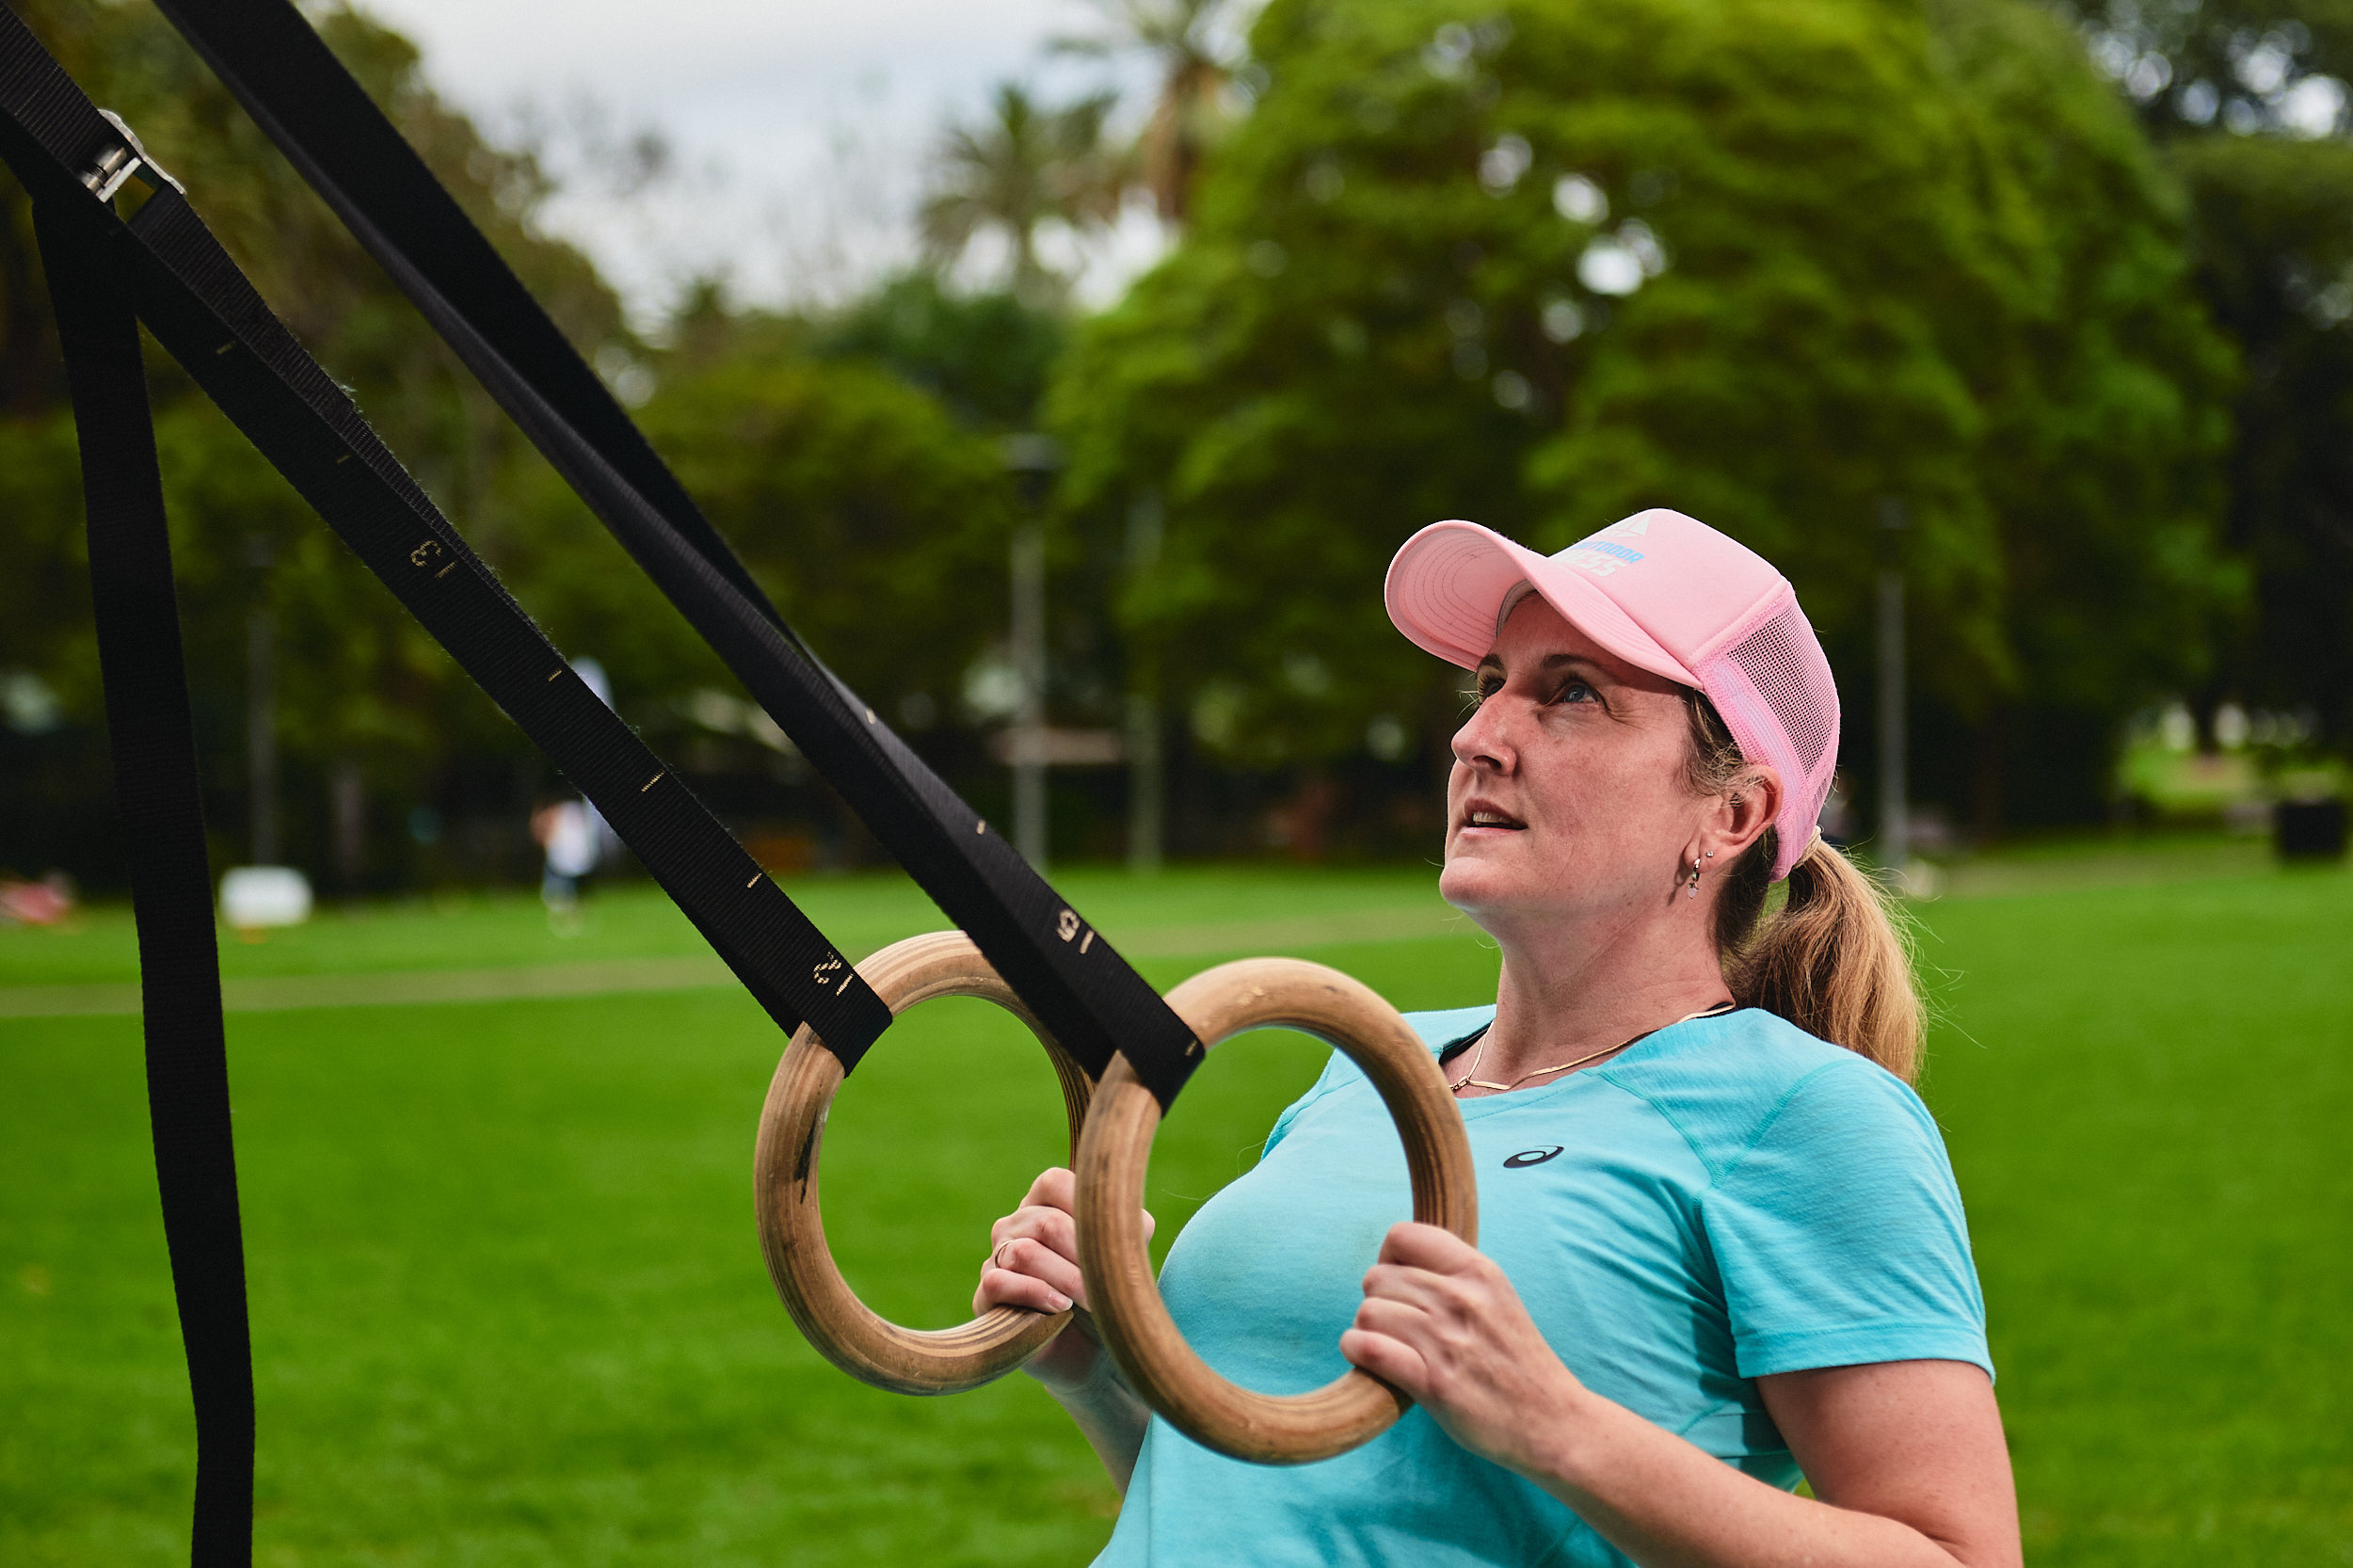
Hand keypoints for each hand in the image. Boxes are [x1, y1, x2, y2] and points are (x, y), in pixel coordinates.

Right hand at [975, 1166, 1154, 1393]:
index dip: (1084, 1211)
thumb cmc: (1108, 1293)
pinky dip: (1034, 1294)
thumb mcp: (1126, 1254)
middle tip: (1103, 1283)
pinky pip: (999, 1283)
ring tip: (1087, 1301)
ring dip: (1066, 1279)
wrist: (1095, 1350)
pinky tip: (1059, 1308)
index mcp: (1046, 1203)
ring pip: (1024, 1253)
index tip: (1109, 1243)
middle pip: (1047, 1224)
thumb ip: (1128, 1225)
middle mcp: (1017, 1224)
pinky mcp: (985, 1296)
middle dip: (1083, 1257)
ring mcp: (997, 1258)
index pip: (1053, 1182)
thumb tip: (1129, 1218)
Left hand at [1340, 1221, 1585, 1476]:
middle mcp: (1463, 1298)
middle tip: (1394, 1326)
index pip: (1403, 1235)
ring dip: (1366, 1329)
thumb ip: (1454, 1277)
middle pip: (1377, 1277)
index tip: (1398, 1285)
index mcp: (1479, 1271)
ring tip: (1386, 1346)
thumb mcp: (1496, 1299)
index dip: (1388, 1259)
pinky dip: (1357, 1351)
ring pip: (1368, 1311)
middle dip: (1376, 1300)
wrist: (1552, 1422)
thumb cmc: (1516, 1362)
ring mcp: (1448, 1340)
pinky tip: (1367, 1358)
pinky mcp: (1434, 1384)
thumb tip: (1394, 1263)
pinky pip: (1369, 1348)